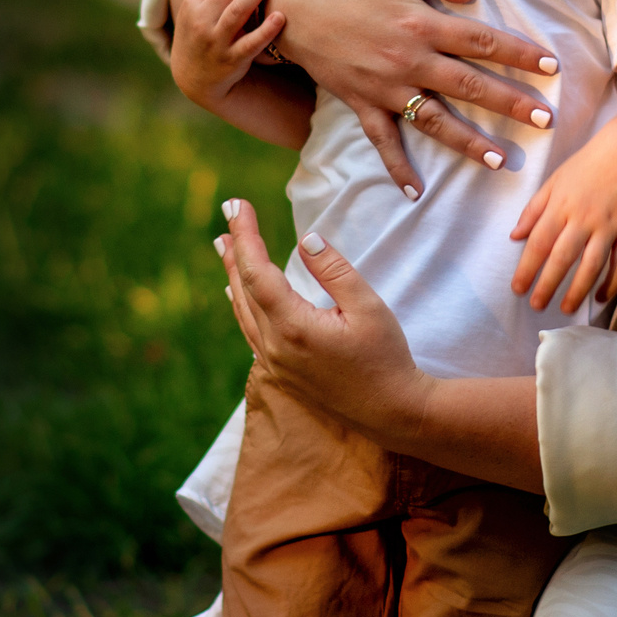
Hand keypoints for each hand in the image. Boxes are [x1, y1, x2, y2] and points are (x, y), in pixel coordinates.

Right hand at [167, 0, 286, 106]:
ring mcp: (215, 41)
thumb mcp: (199, 8)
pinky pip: (250, 44)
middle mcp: (201, 20)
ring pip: (238, 11)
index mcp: (192, 3)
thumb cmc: (203, 34)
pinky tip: (281, 17)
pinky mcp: (230, 61)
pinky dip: (265, 31)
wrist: (194, 78)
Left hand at [212, 198, 428, 439]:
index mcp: (294, 327)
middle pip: (244, 288)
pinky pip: (250, 331)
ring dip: (232, 273)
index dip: (246, 235)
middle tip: (228, 210)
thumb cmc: (387, 358)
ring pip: (243, 310)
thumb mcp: (368, 307)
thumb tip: (306, 240)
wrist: (394, 413)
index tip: (238, 204)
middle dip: (235, 247)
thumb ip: (335, 271)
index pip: (258, 271)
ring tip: (222, 244)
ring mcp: (276, 363)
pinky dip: (241, 304)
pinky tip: (236, 293)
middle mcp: (275, 346)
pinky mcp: (283, 373)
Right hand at [267, 0, 560, 197]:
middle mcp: (409, 59)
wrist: (291, 3)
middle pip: (470, 85)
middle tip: (546, 120)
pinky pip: (382, 140)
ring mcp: (385, 86)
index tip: (551, 66)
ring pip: (435, 120)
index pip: (483, 41)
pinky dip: (397, 167)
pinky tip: (415, 191)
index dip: (520, 54)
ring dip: (468, 142)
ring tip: (500, 160)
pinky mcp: (361, 102)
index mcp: (421, 22)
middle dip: (512, 103)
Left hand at [509, 123, 616, 311]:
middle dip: (548, 284)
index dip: (527, 268)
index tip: (517, 288)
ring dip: (578, 289)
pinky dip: (613, 282)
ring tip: (566, 308)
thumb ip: (533, 209)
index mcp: (561, 205)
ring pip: (593, 264)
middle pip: (563, 257)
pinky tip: (600, 297)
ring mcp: (610, 224)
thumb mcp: (554, 181)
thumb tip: (514, 237)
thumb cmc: (587, 166)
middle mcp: (584, 217)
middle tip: (537, 305)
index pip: (539, 242)